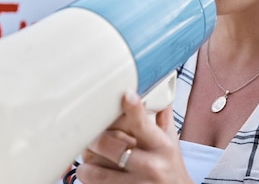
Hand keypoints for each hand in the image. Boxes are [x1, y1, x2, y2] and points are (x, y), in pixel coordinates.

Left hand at [76, 91, 191, 183]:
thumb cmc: (171, 167)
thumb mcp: (171, 141)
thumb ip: (162, 115)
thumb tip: (157, 85)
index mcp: (161, 146)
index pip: (143, 125)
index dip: (134, 109)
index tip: (127, 95)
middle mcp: (151, 165)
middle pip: (112, 146)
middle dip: (95, 138)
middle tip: (91, 134)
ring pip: (96, 171)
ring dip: (87, 163)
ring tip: (89, 157)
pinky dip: (87, 178)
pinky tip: (92, 173)